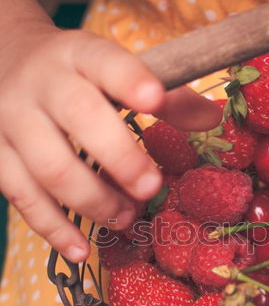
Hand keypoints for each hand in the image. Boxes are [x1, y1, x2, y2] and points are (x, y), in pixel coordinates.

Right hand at [0, 26, 220, 261]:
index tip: (155, 100)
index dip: (129, 79)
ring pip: (50, 167)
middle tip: (151, 189)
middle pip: (79, 118)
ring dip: (94, 201)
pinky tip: (81, 250)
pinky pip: (22, 198)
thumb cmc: (76, 74)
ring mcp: (11, 121)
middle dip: (120, 159)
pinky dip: (53, 229)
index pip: (104, 61)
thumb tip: (212, 119)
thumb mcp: (114, 70)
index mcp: (80, 55)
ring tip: (126, 218)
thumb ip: (166, 96)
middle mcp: (42, 84)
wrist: (5, 59)